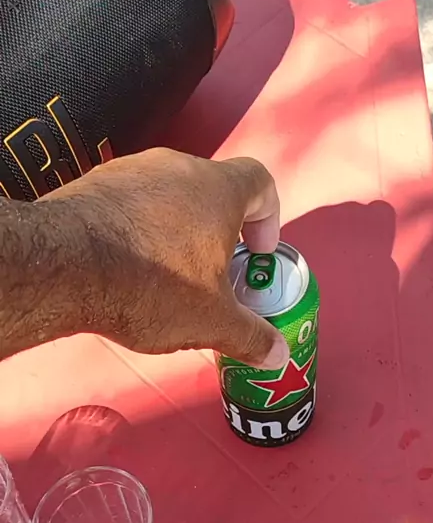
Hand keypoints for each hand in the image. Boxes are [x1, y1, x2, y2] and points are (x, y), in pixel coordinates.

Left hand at [40, 148, 289, 367]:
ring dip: (179, 229)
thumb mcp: (210, 321)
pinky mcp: (97, 183)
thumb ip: (249, 336)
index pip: (261, 183)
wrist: (65, 266)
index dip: (269, 218)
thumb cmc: (151, 286)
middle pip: (214, 192)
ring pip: (172, 196)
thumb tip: (278, 355)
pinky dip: (140, 228)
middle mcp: (179, 167)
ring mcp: (135, 170)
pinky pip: (132, 202)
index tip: (257, 252)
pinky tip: (129, 265)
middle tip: (216, 274)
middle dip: (221, 232)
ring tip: (169, 274)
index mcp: (219, 190)